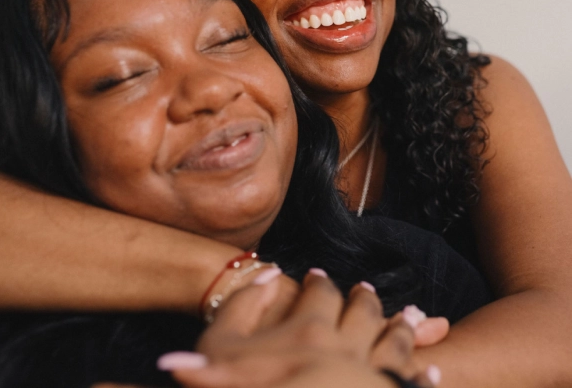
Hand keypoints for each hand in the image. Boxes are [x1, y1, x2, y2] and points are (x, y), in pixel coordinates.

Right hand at [161, 270, 441, 387]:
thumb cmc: (234, 387)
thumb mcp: (219, 344)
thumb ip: (243, 305)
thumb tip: (272, 274)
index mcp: (309, 331)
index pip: (321, 293)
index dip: (319, 283)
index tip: (319, 277)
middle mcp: (344, 351)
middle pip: (364, 314)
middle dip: (366, 299)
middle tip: (366, 290)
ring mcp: (367, 380)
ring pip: (393, 347)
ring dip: (401, 330)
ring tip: (409, 319)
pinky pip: (408, 384)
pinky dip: (421, 376)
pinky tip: (432, 372)